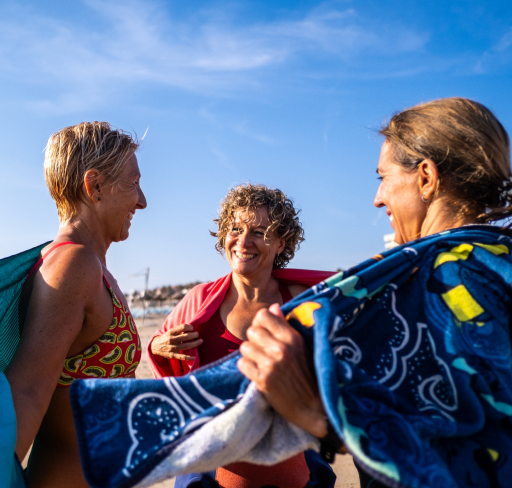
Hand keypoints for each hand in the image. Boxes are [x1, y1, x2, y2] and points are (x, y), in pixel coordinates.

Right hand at [151, 324, 202, 360]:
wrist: (155, 346)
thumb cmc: (167, 337)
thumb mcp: (171, 331)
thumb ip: (180, 330)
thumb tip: (192, 328)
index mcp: (171, 332)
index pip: (183, 327)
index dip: (190, 327)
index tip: (193, 328)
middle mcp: (172, 339)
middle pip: (186, 336)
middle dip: (194, 335)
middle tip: (197, 334)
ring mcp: (173, 348)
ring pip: (186, 346)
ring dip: (195, 343)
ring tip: (200, 341)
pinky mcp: (173, 355)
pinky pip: (182, 357)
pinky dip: (189, 358)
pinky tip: (195, 357)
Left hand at [237, 304, 327, 438]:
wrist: (312, 407)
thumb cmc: (308, 375)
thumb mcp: (301, 346)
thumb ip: (285, 326)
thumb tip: (273, 307)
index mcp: (292, 337)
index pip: (263, 315)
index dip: (260, 322)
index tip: (264, 331)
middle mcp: (281, 348)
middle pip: (252, 331)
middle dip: (255, 339)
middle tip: (262, 350)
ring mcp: (271, 364)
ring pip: (244, 347)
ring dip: (250, 354)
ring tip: (260, 361)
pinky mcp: (262, 380)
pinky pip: (242, 364)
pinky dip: (247, 368)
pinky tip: (257, 372)